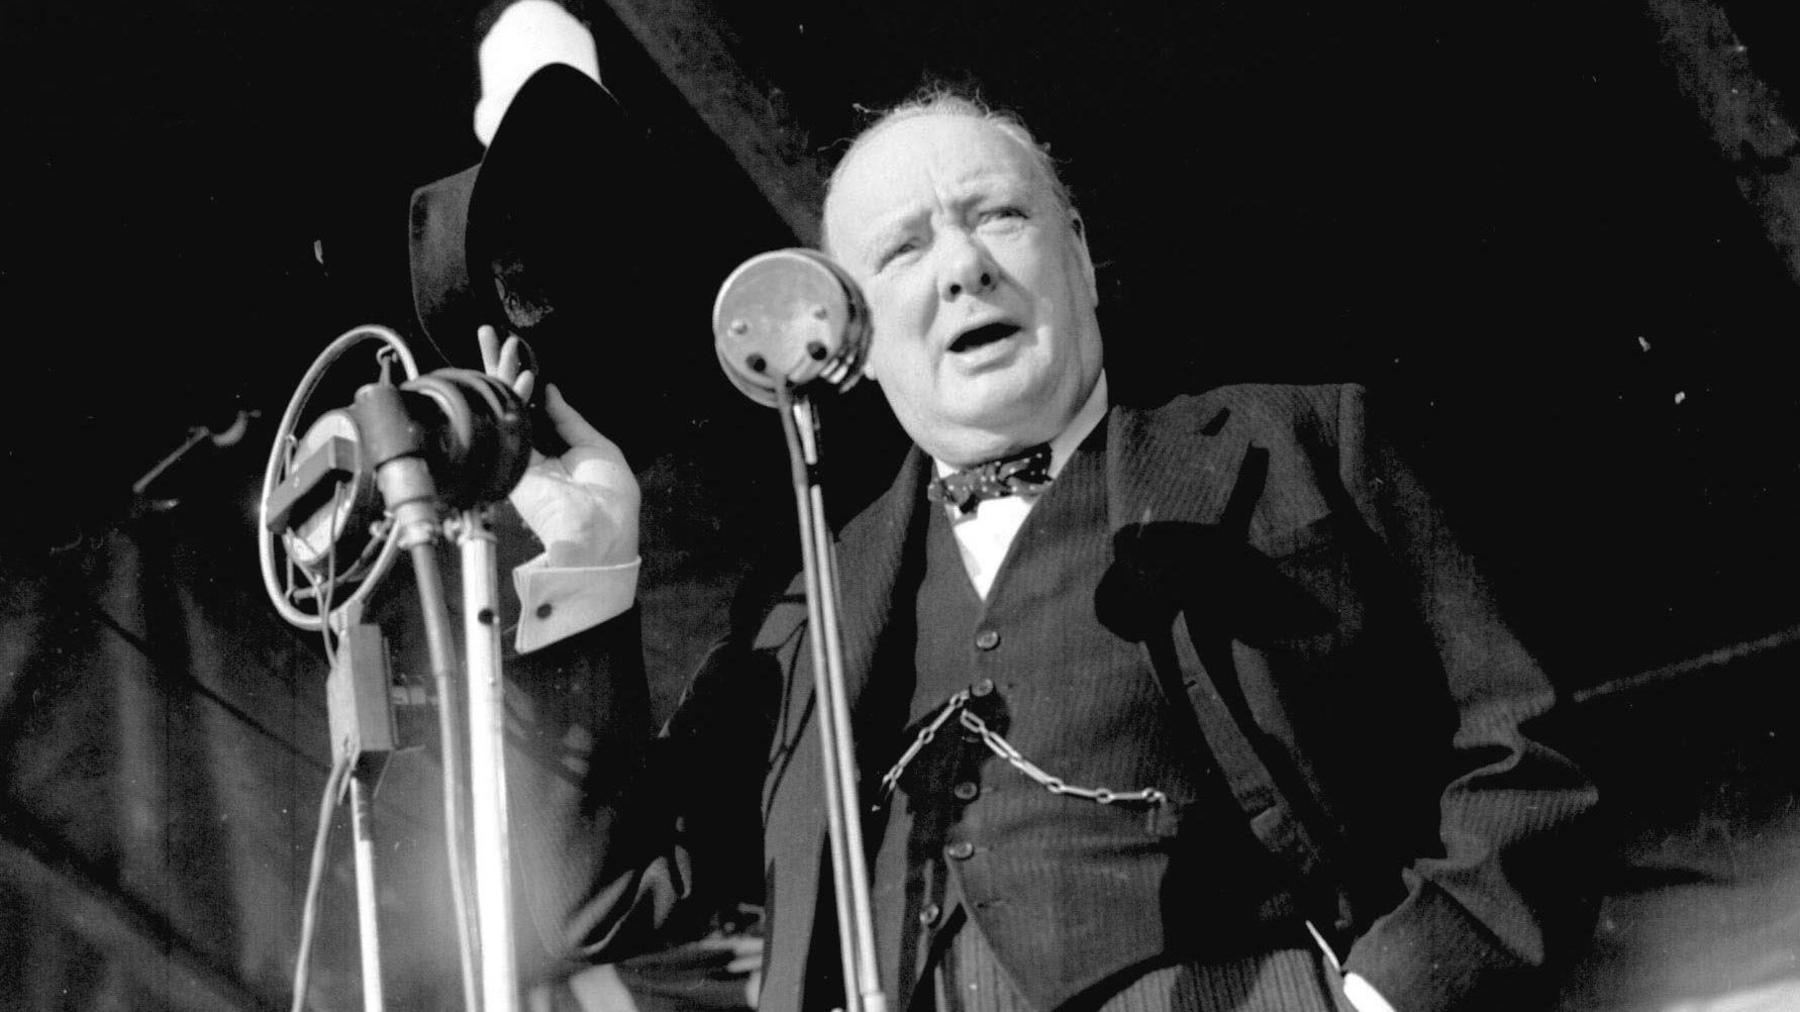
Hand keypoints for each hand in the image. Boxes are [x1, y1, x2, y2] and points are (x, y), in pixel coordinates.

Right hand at [478, 325, 639, 567]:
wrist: (601, 533)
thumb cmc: (609, 498)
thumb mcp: (596, 446)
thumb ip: (569, 419)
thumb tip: (552, 391)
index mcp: (556, 449)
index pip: (534, 407)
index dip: (524, 379)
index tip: (517, 352)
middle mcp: (534, 450)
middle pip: (511, 401)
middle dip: (498, 367)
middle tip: (488, 335)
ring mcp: (520, 456)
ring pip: (502, 406)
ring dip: (497, 371)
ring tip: (494, 340)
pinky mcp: (512, 463)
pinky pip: (509, 423)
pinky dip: (512, 397)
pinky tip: (518, 374)